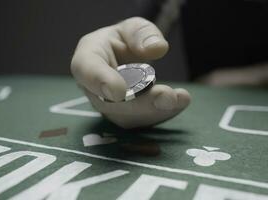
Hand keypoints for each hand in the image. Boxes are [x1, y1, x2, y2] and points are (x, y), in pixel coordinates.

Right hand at [71, 17, 190, 128]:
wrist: (125, 59)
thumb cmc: (123, 41)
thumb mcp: (133, 28)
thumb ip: (142, 34)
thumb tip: (157, 48)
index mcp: (88, 58)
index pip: (86, 71)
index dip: (101, 82)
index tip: (119, 92)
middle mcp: (93, 89)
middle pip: (110, 103)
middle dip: (140, 103)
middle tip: (166, 97)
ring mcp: (108, 108)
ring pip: (126, 117)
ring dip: (155, 111)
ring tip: (180, 99)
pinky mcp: (125, 119)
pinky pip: (141, 122)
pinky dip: (163, 113)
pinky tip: (180, 102)